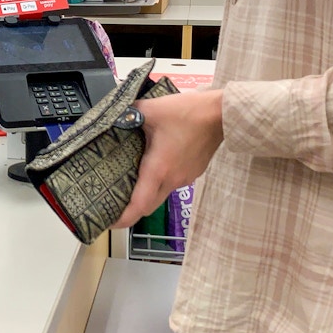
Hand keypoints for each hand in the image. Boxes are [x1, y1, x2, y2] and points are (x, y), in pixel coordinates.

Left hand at [112, 89, 224, 228]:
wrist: (222, 113)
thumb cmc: (186, 113)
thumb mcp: (150, 109)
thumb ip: (127, 114)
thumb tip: (113, 117)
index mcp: (158, 169)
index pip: (139, 205)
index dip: (123, 218)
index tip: (110, 223)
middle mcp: (172, 180)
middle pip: (148, 205)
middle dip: (131, 209)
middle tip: (113, 201)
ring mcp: (186, 178)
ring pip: (161, 194)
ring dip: (146, 193)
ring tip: (130, 179)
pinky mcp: (194, 172)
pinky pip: (173, 183)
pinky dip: (160, 181)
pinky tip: (154, 164)